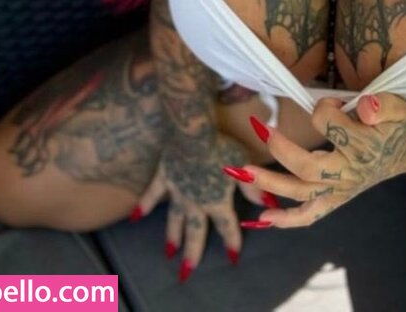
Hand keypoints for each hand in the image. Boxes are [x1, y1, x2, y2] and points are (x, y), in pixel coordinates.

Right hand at [131, 125, 274, 276]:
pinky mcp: (164, 176)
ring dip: (173, 235)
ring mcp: (177, 190)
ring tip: (170, 252)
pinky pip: (152, 194)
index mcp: (216, 201)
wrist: (192, 133)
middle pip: (195, 230)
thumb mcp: (242, 167)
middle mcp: (195, 201)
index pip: (226, 225)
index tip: (233, 256)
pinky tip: (136, 217)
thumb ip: (253, 188)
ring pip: (175, 218)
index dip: (231, 240)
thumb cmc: (221, 148)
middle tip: (187, 272)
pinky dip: (144, 205)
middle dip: (193, 251)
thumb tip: (270, 205)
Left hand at [238, 92, 405, 228]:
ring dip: (270, 185)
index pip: (327, 123)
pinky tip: (263, 219)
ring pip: (301, 193)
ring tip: (241, 173)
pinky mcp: (339, 196)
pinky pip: (310, 215)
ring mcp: (342, 188)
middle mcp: (350, 172)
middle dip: (281, 150)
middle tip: (262, 129)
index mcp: (363, 146)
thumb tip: (364, 106)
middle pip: (307, 168)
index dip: (322, 107)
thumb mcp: (395, 105)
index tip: (332, 101)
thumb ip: (381, 105)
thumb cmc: (398, 121)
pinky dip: (287, 220)